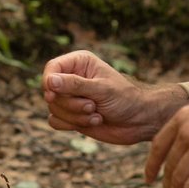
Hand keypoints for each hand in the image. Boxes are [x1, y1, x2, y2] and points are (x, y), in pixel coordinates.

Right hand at [41, 50, 188, 145]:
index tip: (52, 95)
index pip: (52, 67)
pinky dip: (71, 124)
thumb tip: (49, 81)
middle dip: (70, 104)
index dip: (49, 81)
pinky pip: (55, 121)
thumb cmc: (125, 99)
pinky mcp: (71, 115)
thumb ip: (74, 85)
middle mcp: (72, 78)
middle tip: (92, 106)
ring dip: (75, 116)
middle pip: (51, 91)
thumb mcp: (101, 89)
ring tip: (96, 114)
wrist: (139, 121)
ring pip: (53, 108)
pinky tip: (93, 122)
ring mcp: (71, 98)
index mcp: (79, 63)